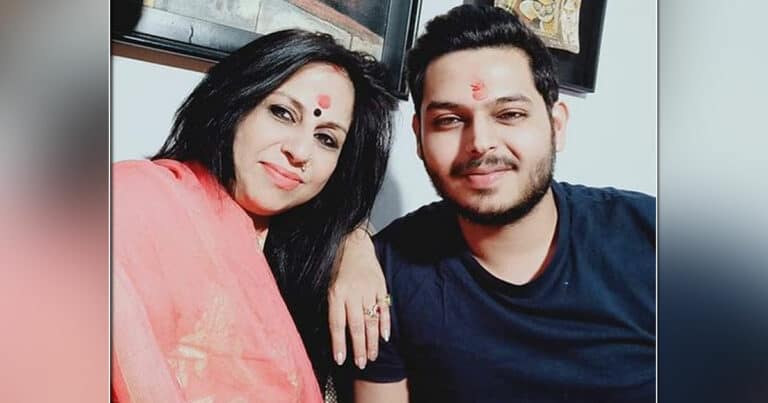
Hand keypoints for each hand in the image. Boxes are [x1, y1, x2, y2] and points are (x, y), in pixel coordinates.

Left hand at [328, 227, 389, 369]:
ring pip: (371, 320)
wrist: (354, 244)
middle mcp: (352, 293)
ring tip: (372, 356)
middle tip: (361, 364)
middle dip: (359, 348)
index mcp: (336, 294)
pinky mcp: (380, 286)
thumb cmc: (337, 268)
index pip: (337, 324)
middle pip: (356, 326)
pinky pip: (384, 308)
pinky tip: (384, 337)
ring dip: (372, 341)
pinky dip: (385, 323)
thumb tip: (335, 334)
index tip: (341, 360)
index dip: (339, 344)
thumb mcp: (327, 286)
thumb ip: (332, 307)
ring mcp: (368, 290)